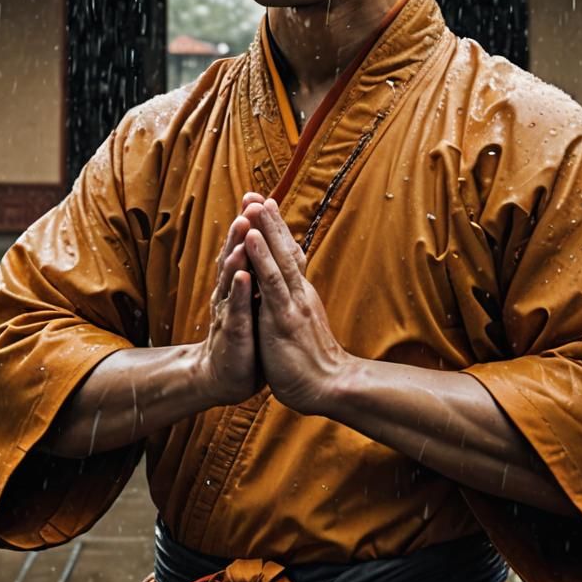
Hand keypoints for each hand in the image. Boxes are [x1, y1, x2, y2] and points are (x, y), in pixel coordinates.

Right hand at [194, 193, 266, 407]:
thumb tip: (267, 247)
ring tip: (243, 227)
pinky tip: (243, 275)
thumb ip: (256, 275)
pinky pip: (236, 309)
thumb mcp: (253, 300)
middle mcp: (230, 291)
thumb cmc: (243, 335)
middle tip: (249, 202)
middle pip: (235, 254)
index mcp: (238, 283)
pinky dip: (239, 292)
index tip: (258, 197)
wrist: (224, 375)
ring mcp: (229, 310)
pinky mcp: (233, 332)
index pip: (243, 248)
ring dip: (238, 250)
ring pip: (232, 275)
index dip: (250, 224)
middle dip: (242, 228)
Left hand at [243, 198, 352, 414]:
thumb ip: (296, 307)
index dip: (277, 231)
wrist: (330, 387)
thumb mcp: (302, 326)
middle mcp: (298, 291)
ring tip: (253, 204)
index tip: (266, 206)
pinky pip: (270, 281)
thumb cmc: (313, 362)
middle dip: (269, 220)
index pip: (289, 255)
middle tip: (256, 193)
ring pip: (278, 257)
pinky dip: (260, 257)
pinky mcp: (283, 317)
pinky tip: (251, 237)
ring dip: (264, 229)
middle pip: (285, 248)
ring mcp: (292, 302)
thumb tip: (294, 295)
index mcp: (300, 295)